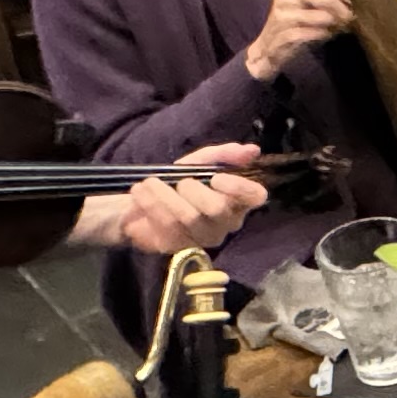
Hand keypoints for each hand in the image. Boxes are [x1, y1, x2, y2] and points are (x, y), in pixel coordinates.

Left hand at [102, 150, 267, 259]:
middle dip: (195, 191)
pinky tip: (141, 195)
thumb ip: (224, 155)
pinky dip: (151, 206)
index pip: (255, 196)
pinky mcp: (179, 247)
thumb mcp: (199, 162)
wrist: (142, 202)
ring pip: (189, 218)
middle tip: (180, 182)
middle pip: (218, 209)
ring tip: (148, 183)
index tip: (216, 177)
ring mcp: (202, 238)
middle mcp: (225, 223)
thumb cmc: (177, 182)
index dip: (239, 187)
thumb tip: (252, 150)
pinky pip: (167, 228)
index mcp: (236, 200)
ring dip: (164, 196)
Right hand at [246, 0, 356, 80]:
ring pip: (319, 16)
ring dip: (333, 23)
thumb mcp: (306, 7)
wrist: (266, 51)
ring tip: (339, 27)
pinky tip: (327, 36)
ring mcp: (283, 18)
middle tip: (349, 17)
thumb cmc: (292, 26)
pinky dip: (322, 34)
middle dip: (340, 7)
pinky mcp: (283, 36)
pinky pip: (311, 33)